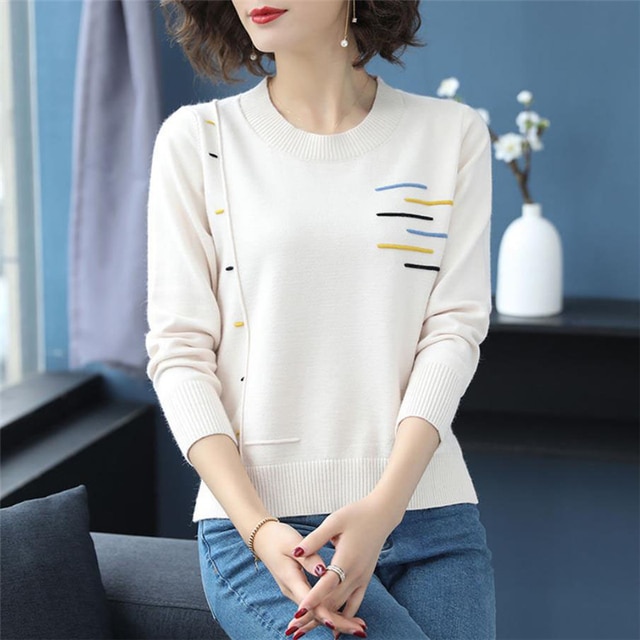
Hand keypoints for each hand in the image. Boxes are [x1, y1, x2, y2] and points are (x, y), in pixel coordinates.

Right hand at [251, 521, 365, 637]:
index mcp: (291, 579)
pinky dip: (331, 611)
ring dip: (338, 620)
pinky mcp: (299, 588)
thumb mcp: (292, 544)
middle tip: (361, 630)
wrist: (263, 538)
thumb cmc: (278, 538)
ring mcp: (295, 591)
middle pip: (316, 613)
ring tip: (360, 627)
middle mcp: (292, 590)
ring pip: (317, 611)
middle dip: (338, 623)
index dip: (325, 613)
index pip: (310, 604)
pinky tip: (345, 616)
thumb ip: (308, 558)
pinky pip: (315, 605)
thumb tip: (323, 571)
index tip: (340, 623)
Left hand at [285, 494, 400, 637]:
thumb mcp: (334, 522)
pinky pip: (355, 603)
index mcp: (346, 559)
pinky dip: (345, 616)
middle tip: (295, 628)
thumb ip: (315, 539)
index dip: (312, 598)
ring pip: (343, 605)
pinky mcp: (365, 578)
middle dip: (313, 615)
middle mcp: (356, 573)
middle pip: (333, 600)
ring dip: (326, 618)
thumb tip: (296, 551)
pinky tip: (336, 629)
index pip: (326, 584)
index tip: (298, 611)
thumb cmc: (356, 515)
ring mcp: (362, 578)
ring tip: (307, 630)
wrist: (381, 515)